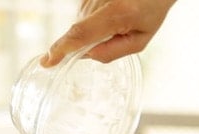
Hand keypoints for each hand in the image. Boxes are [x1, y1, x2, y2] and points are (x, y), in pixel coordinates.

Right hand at [40, 0, 175, 66]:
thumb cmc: (151, 10)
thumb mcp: (140, 39)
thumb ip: (113, 51)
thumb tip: (87, 56)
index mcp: (117, 13)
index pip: (82, 33)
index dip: (63, 48)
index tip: (48, 61)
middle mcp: (98, 1)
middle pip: (80, 33)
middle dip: (91, 43)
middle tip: (120, 31)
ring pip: (81, 25)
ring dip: (95, 30)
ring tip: (119, 19)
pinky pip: (84, 16)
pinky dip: (95, 21)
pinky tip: (112, 12)